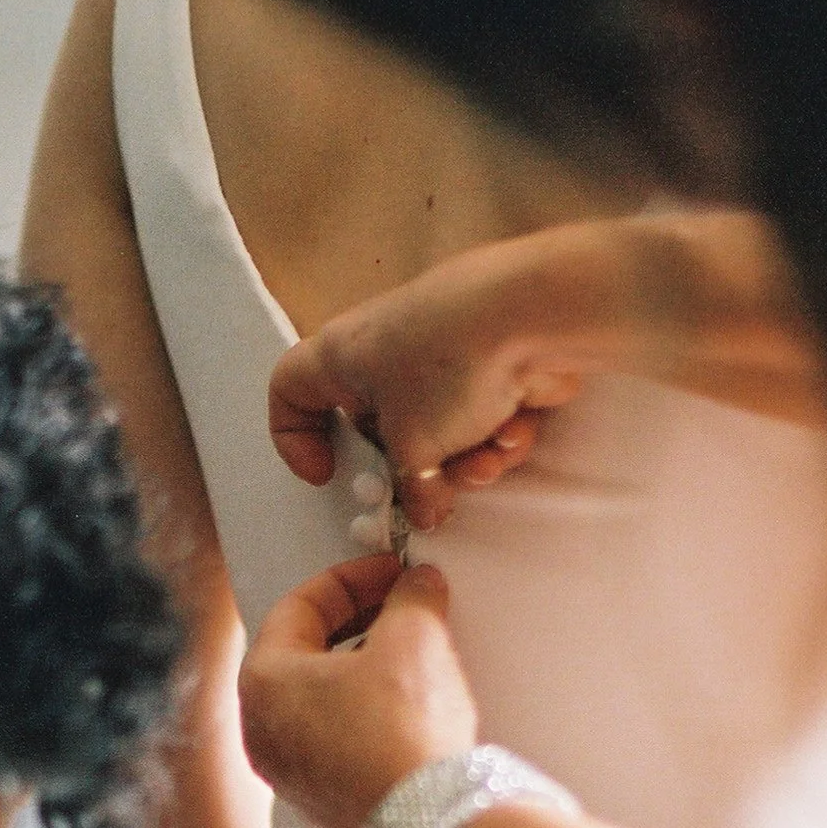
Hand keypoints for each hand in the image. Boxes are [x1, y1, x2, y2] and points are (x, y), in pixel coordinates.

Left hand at [240, 555, 477, 827]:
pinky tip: (408, 708)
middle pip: (305, 652)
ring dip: (364, 668)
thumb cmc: (403, 736)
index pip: (300, 605)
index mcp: (263, 681)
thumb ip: (411, 598)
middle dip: (358, 622)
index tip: (391, 572)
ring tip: (412, 655)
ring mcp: (289, 772)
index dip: (353, 578)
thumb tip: (417, 587)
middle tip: (401, 607)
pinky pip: (338, 739)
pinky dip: (367, 713)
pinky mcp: (323, 800)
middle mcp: (262, 730)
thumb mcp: (414, 638)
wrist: (427, 825)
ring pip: (322, 699)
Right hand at [271, 237, 580, 531]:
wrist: (536, 314)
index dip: (295, 439)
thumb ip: (411, 490)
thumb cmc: (448, 366)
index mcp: (341, 355)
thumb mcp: (413, 446)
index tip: (328, 475)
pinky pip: (480, 418)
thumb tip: (424, 512)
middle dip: (413, 469)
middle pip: (379, 429)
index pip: (290, 391)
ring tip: (485, 459)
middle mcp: (384, 350)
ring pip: (438, 432)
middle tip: (431, 491)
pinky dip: (496, 433)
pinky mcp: (489, 362)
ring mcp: (438, 354)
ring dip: (464, 460)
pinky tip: (513, 430)